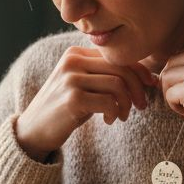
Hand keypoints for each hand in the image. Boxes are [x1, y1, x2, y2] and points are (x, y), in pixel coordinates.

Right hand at [16, 46, 156, 160]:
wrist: (33, 130)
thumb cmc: (64, 109)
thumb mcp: (83, 85)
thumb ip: (104, 75)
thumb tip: (145, 76)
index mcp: (76, 53)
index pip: (117, 56)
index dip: (139, 70)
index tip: (150, 85)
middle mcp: (72, 61)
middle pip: (121, 68)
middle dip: (138, 88)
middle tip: (141, 106)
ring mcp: (71, 79)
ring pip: (118, 85)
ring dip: (127, 104)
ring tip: (122, 116)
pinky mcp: (72, 99)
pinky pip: (109, 102)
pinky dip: (115, 113)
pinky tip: (109, 121)